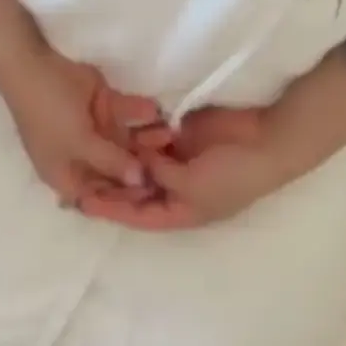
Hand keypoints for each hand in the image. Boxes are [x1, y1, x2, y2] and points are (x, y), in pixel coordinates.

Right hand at [0, 41, 171, 207]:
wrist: (33, 65)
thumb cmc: (48, 113)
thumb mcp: (78, 143)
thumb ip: (111, 162)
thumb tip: (139, 181)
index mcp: (67, 175)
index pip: (99, 197)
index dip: (124, 199)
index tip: (154, 196)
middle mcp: (82, 157)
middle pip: (117, 170)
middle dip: (143, 167)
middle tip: (173, 165)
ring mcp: (94, 132)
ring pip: (126, 142)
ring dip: (148, 139)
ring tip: (171, 133)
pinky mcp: (104, 107)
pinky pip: (127, 117)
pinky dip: (141, 115)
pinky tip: (159, 112)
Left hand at [81, 104, 280, 231]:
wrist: (266, 140)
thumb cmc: (233, 174)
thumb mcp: (192, 186)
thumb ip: (159, 176)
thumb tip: (138, 166)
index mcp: (181, 212)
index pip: (138, 216)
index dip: (112, 209)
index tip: (82, 201)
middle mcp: (177, 191)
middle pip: (136, 191)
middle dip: (112, 184)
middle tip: (80, 173)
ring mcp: (180, 162)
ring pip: (143, 163)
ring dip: (130, 155)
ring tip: (107, 145)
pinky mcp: (183, 137)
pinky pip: (156, 139)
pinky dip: (146, 135)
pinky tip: (136, 129)